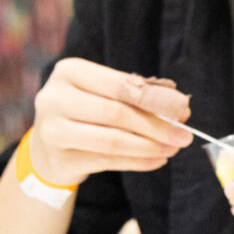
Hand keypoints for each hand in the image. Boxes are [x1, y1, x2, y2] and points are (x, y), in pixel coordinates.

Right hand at [29, 58, 192, 184]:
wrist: (50, 144)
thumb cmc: (87, 111)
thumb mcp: (106, 95)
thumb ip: (139, 97)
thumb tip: (180, 109)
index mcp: (69, 72)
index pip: (120, 85)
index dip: (155, 99)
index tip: (184, 109)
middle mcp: (54, 98)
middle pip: (116, 113)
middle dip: (157, 126)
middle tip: (184, 135)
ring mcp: (52, 131)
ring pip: (112, 141)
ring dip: (150, 147)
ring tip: (173, 149)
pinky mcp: (59, 159)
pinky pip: (108, 162)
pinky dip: (139, 162)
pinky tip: (158, 160)